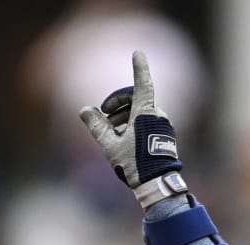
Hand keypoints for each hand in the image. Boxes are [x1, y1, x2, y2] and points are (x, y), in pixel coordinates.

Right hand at [79, 50, 185, 204]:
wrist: (158, 185)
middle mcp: (157, 116)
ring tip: (110, 131)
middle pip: (135, 98)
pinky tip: (122, 139)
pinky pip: (146, 121)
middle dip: (117, 103)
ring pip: (140, 111)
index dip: (139, 67)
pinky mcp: (164, 135)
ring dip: (123, 116)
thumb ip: (97, 126)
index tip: (138, 53)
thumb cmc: (135, 164)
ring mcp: (163, 125)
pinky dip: (132, 124)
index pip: (142, 84)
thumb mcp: (110, 145)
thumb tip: (85, 110)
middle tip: (103, 114)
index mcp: (146, 113)